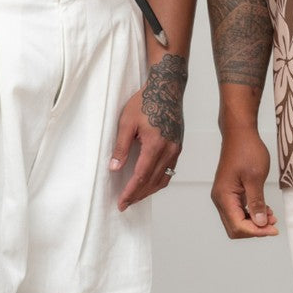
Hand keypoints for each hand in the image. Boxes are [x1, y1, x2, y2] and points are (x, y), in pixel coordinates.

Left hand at [110, 54, 186, 209]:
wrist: (167, 88)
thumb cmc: (146, 102)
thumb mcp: (126, 122)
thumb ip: (121, 147)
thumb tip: (114, 168)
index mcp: (155, 145)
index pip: (141, 177)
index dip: (130, 192)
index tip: (121, 203)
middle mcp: (169, 151)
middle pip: (152, 182)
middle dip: (138, 195)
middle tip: (125, 204)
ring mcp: (176, 150)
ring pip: (163, 179)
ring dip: (149, 191)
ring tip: (135, 197)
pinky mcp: (178, 147)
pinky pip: (169, 171)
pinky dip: (158, 181)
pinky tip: (149, 183)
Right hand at [211, 125, 278, 238]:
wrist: (239, 133)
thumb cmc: (247, 150)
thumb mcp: (255, 178)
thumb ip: (256, 202)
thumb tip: (260, 223)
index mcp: (224, 196)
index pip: (238, 226)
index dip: (256, 231)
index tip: (273, 229)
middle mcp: (220, 199)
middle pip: (235, 227)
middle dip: (254, 229)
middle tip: (273, 224)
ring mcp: (224, 195)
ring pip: (237, 220)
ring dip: (254, 223)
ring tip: (272, 217)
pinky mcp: (229, 192)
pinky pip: (238, 210)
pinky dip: (251, 214)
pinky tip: (265, 210)